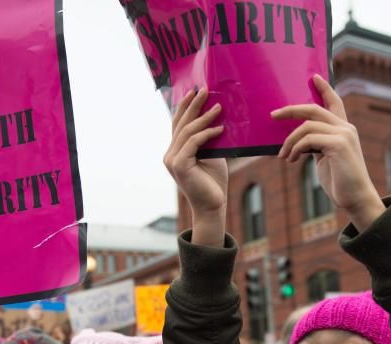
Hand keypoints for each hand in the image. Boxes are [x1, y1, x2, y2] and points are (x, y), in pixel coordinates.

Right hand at [163, 88, 228, 246]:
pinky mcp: (179, 165)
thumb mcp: (211, 155)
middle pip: (181, 124)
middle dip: (193, 105)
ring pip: (187, 131)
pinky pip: (193, 142)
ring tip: (218, 107)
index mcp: (175, 151)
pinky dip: (207, 133)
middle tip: (204, 90)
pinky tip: (220, 128)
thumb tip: (216, 119)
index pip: (177, 124)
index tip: (194, 92)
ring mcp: (172, 159)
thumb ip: (207, 140)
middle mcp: (170, 154)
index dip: (184, 107)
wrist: (212, 206)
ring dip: (203, 117)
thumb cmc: (213, 182)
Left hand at [272, 75, 383, 229]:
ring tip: (283, 156)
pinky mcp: (339, 144)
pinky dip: (295, 148)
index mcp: (343, 129)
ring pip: (307, 126)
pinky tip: (290, 160)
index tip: (313, 77)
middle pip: (314, 109)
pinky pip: (308, 139)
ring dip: (289, 141)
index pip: (334, 102)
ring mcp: (344, 134)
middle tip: (273, 115)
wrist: (356, 199)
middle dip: (291, 110)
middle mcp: (346, 128)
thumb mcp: (324, 158)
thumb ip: (315, 144)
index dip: (324, 88)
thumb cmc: (340, 182)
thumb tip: (296, 138)